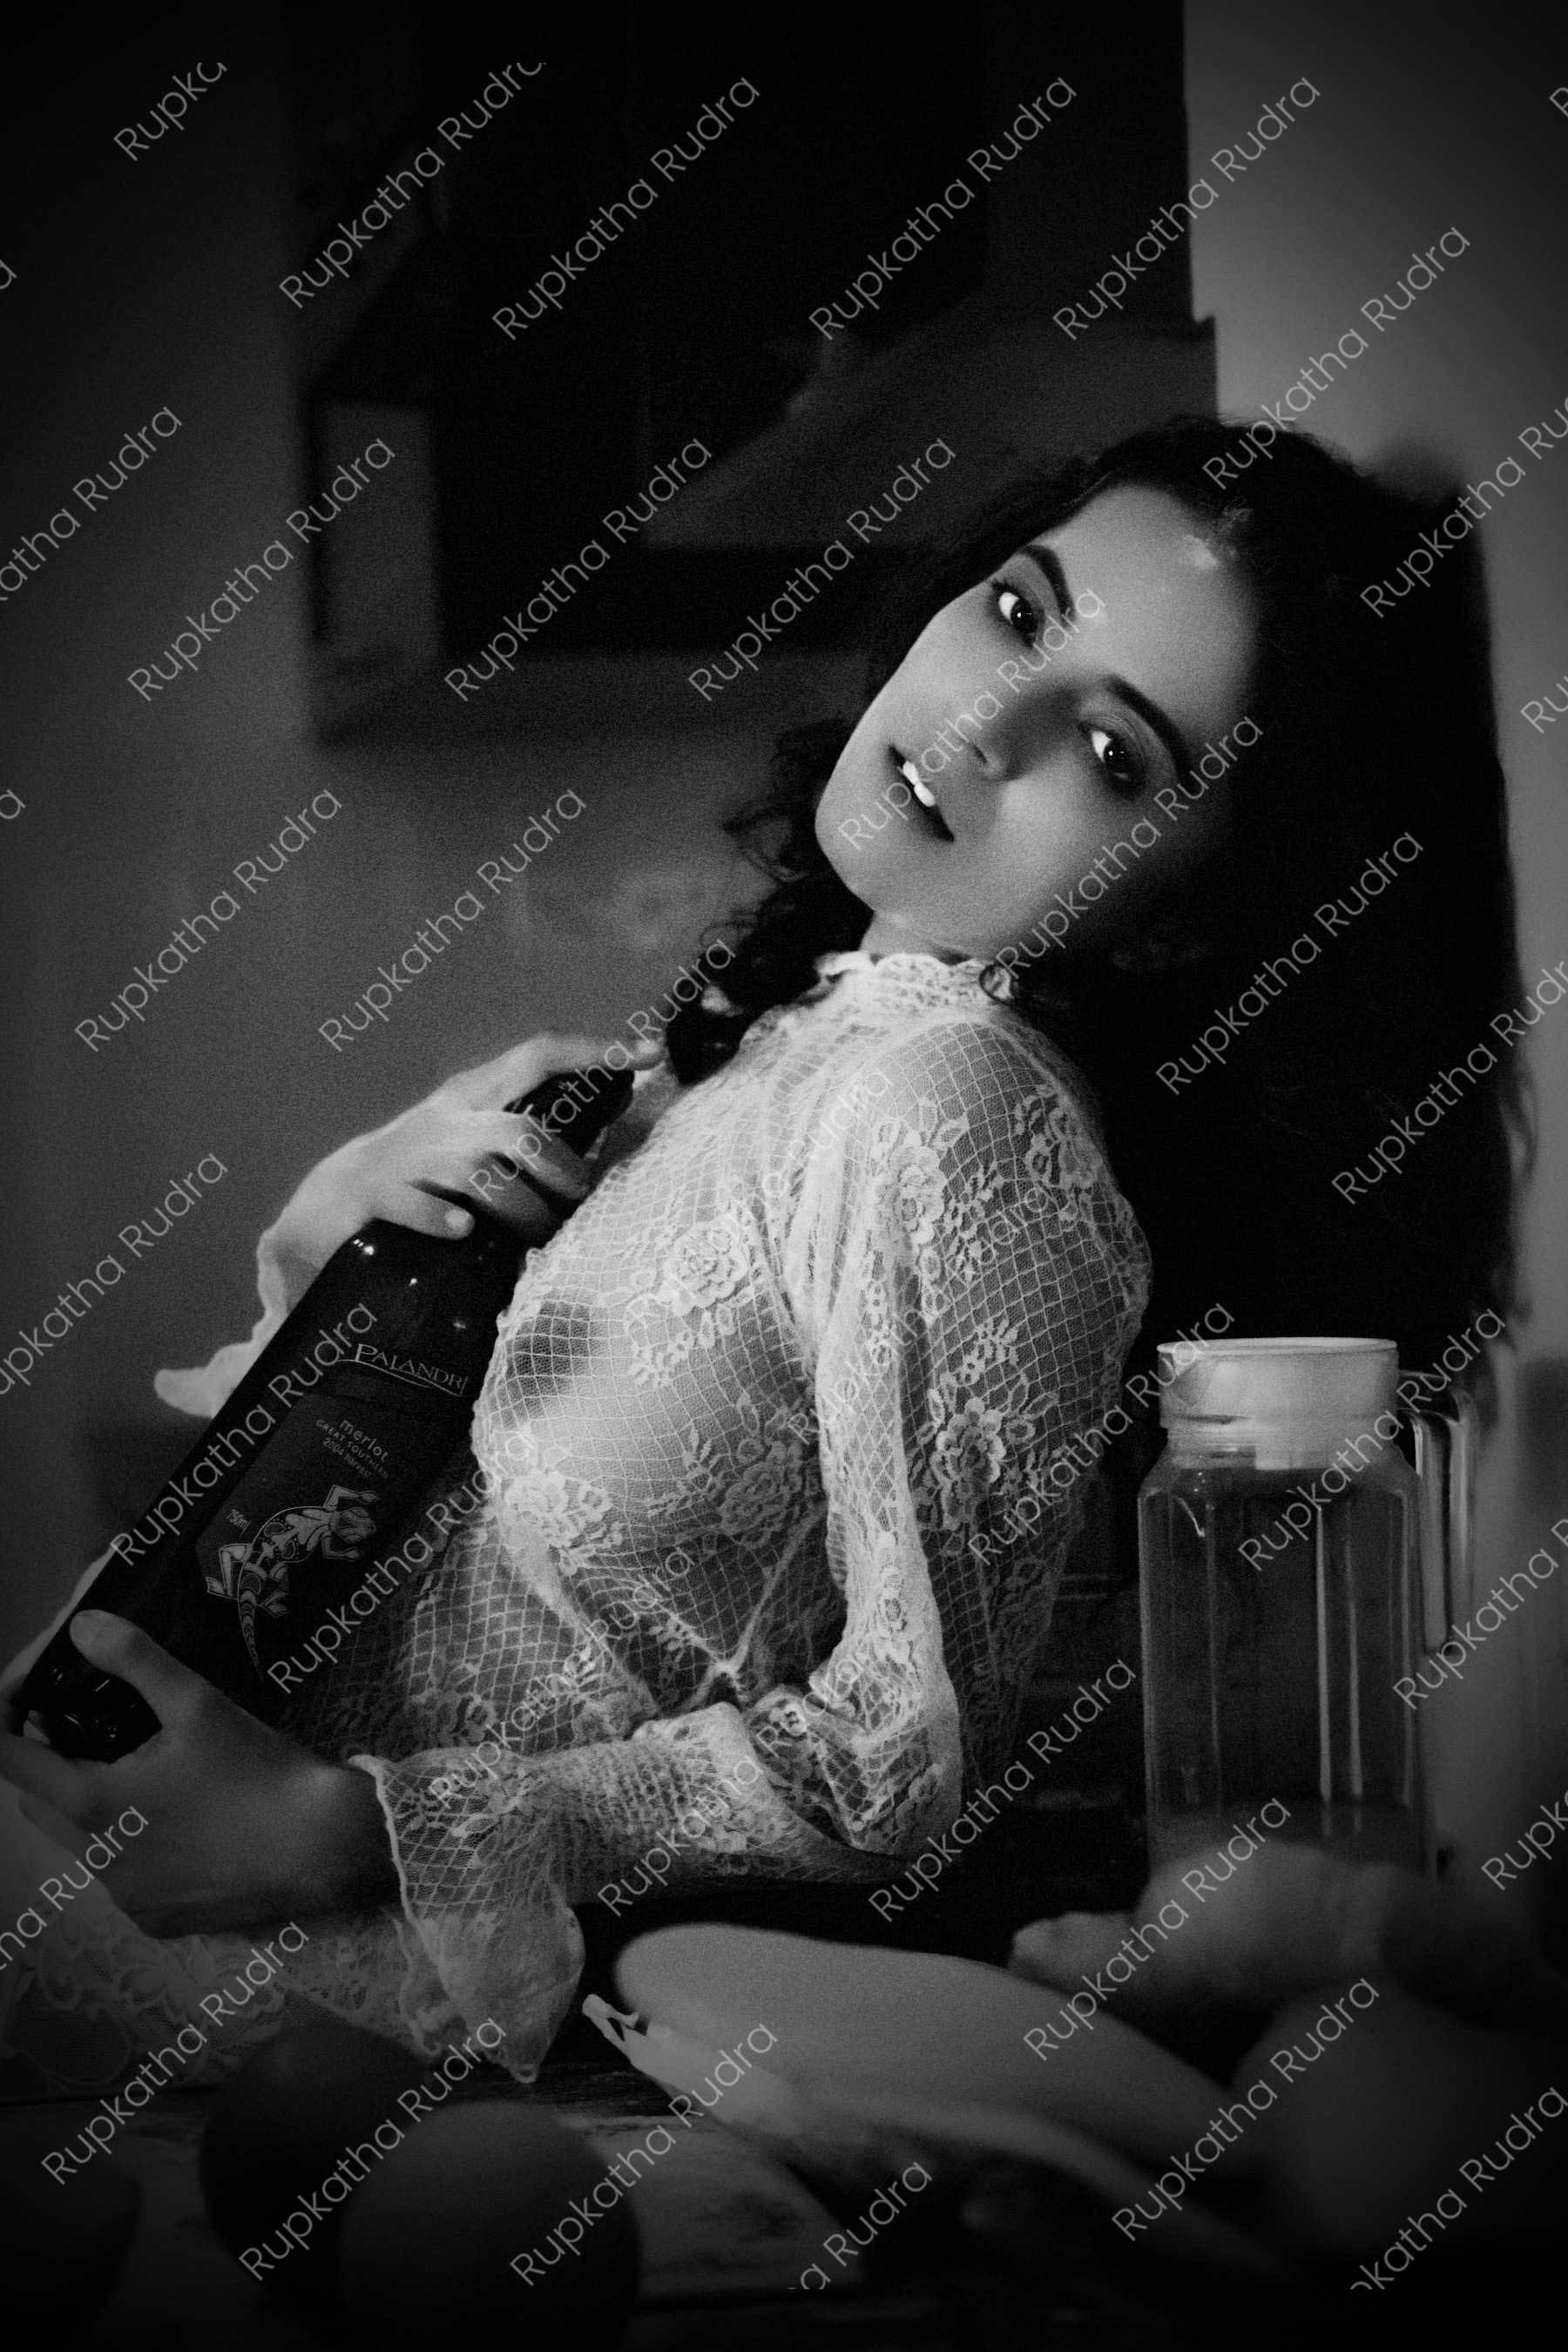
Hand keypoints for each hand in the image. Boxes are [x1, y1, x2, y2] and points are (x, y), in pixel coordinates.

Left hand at [0, 1613, 399, 1933]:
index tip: (29, 1687)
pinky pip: (120, 1876)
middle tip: (80, 1716)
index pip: (8, 1760)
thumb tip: (83, 1626)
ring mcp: (126, 1898)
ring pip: (78, 1842)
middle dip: (43, 1758)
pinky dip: (127, 1842)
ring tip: (133, 1761)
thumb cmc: (258, 1772)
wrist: (324, 1848)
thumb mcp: (197, 1704)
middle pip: (37, 1803)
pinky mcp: (157, 1919)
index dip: (6, 1715)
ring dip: (86, 1800)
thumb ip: (134, 1660)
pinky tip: (174, 1818)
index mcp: (94, 1804)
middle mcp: (96, 1861)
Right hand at [268, 1032, 660, 1275]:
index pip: (539, 1055)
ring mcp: (412, 1159)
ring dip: (523, 1212)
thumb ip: (524, 1134)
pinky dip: (445, 1220)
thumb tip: (598, 1143)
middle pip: (520, 1133)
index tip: (649, 1053)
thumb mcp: (471, 1138)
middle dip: (561, 1172)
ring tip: (538, 1236)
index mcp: (473, 1096)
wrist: (332, 1198)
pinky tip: (462, 1234)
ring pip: (482, 1179)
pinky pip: (422, 1208)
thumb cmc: (423, 1172)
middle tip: (579, 1200)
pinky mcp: (380, 1197)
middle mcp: (447, 1120)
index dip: (594, 1050)